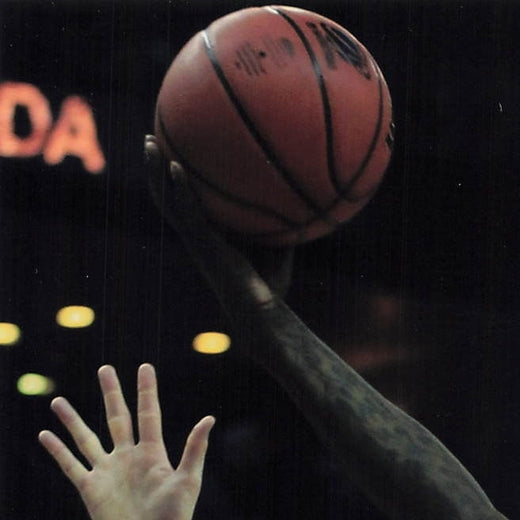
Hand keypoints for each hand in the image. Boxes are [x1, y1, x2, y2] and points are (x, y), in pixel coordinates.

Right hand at [38, 364, 212, 519]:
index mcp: (153, 456)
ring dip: (73, 419)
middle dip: (111, 394)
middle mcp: (129, 460)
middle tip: (104, 369)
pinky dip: (57, 450)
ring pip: (86, 438)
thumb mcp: (187, 482)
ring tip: (58, 400)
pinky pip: (71, 465)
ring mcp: (108, 473)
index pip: (148, 415)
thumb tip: (209, 418)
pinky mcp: (91, 490)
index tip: (144, 367)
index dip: (146, 391)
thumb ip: (194, 449)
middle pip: (117, 418)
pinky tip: (45, 435)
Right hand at [144, 135, 292, 322]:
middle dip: (155, 169)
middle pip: (166, 197)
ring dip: (156, 172)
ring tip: (150, 143)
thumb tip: (301, 203)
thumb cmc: (269, 291)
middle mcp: (196, 236)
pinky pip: (187, 213)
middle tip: (149, 138)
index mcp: (207, 236)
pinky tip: (176, 167)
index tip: (172, 152)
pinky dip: (181, 190)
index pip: (184, 203)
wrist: (262, 314)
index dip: (174, 181)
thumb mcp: (278, 251)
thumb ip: (282, 227)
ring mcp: (197, 241)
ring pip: (166, 201)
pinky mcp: (204, 246)